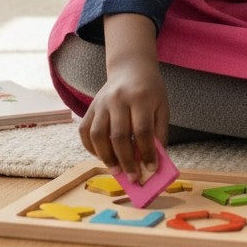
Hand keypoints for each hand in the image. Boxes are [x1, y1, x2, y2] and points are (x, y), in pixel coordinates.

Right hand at [78, 13, 168, 182]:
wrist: (131, 68)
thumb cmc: (150, 91)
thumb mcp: (161, 107)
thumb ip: (158, 133)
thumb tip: (152, 163)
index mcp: (141, 97)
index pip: (142, 130)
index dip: (147, 153)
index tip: (151, 169)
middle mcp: (118, 99)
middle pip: (119, 136)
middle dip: (126, 161)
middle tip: (133, 178)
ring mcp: (101, 102)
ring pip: (98, 135)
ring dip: (106, 157)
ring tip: (116, 170)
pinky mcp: (91, 107)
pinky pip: (85, 131)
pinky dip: (91, 148)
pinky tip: (103, 157)